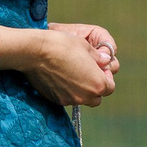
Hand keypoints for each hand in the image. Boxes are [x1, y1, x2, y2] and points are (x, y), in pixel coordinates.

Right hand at [0, 23, 116, 107]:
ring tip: (72, 74)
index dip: (106, 77)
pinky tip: (60, 78)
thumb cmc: (62, 45)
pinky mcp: (56, 100)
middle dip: (95, 87)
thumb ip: (99, 58)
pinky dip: (67, 91)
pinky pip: (67, 98)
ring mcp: (70, 100)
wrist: (35, 52)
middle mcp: (85, 96)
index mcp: (97, 83)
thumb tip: (106, 61)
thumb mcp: (86, 47)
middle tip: (86, 73)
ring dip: (81, 90)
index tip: (98, 69)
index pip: (110, 87)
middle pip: (97, 97)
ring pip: (82, 99)